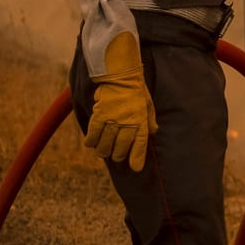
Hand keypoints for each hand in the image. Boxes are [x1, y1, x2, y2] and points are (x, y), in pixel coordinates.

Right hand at [85, 32, 157, 171]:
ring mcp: (112, 119)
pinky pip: (93, 132)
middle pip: (120, 146)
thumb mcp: (148, 104)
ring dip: (103, 151)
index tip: (135, 169)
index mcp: (140, 120)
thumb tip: (153, 132)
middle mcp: (127, 122)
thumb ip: (150, 119)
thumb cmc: (136, 90)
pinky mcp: (99, 114)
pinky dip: (92, 141)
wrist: (120, 75)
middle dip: (118, 155)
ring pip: (106, 143)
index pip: (139, 144)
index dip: (137, 158)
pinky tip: (91, 144)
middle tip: (115, 157)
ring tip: (103, 153)